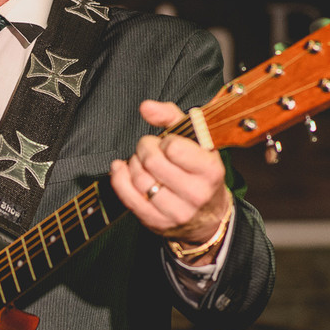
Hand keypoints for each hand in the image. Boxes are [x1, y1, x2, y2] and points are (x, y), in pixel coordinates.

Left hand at [109, 99, 233, 264]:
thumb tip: (146, 107)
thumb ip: (172, 116)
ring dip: (134, 163)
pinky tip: (122, 168)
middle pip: (153, 162)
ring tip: (142, 161)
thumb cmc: (200, 172)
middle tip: (149, 147)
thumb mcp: (197, 141)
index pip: (174, 148)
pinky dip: (119, 177)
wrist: (208, 216)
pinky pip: (127, 196)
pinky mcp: (156, 222)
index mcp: (210, 171)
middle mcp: (196, 194)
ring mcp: (176, 211)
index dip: (165, 140)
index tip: (168, 142)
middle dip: (145, 148)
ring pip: (139, 179)